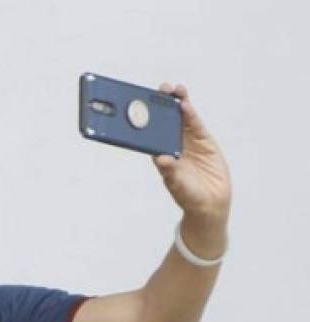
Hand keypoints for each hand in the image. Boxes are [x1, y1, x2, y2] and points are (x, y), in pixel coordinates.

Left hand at [154, 83, 231, 226]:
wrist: (211, 202)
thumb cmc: (188, 195)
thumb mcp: (177, 184)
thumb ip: (171, 172)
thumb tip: (161, 159)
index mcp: (160, 154)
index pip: (149, 133)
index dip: (144, 119)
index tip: (139, 106)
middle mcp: (171, 144)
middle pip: (164, 120)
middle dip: (161, 104)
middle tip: (158, 89)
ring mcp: (187, 141)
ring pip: (180, 118)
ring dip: (176, 103)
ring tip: (173, 89)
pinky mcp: (203, 140)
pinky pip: (195, 124)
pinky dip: (190, 114)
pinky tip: (185, 104)